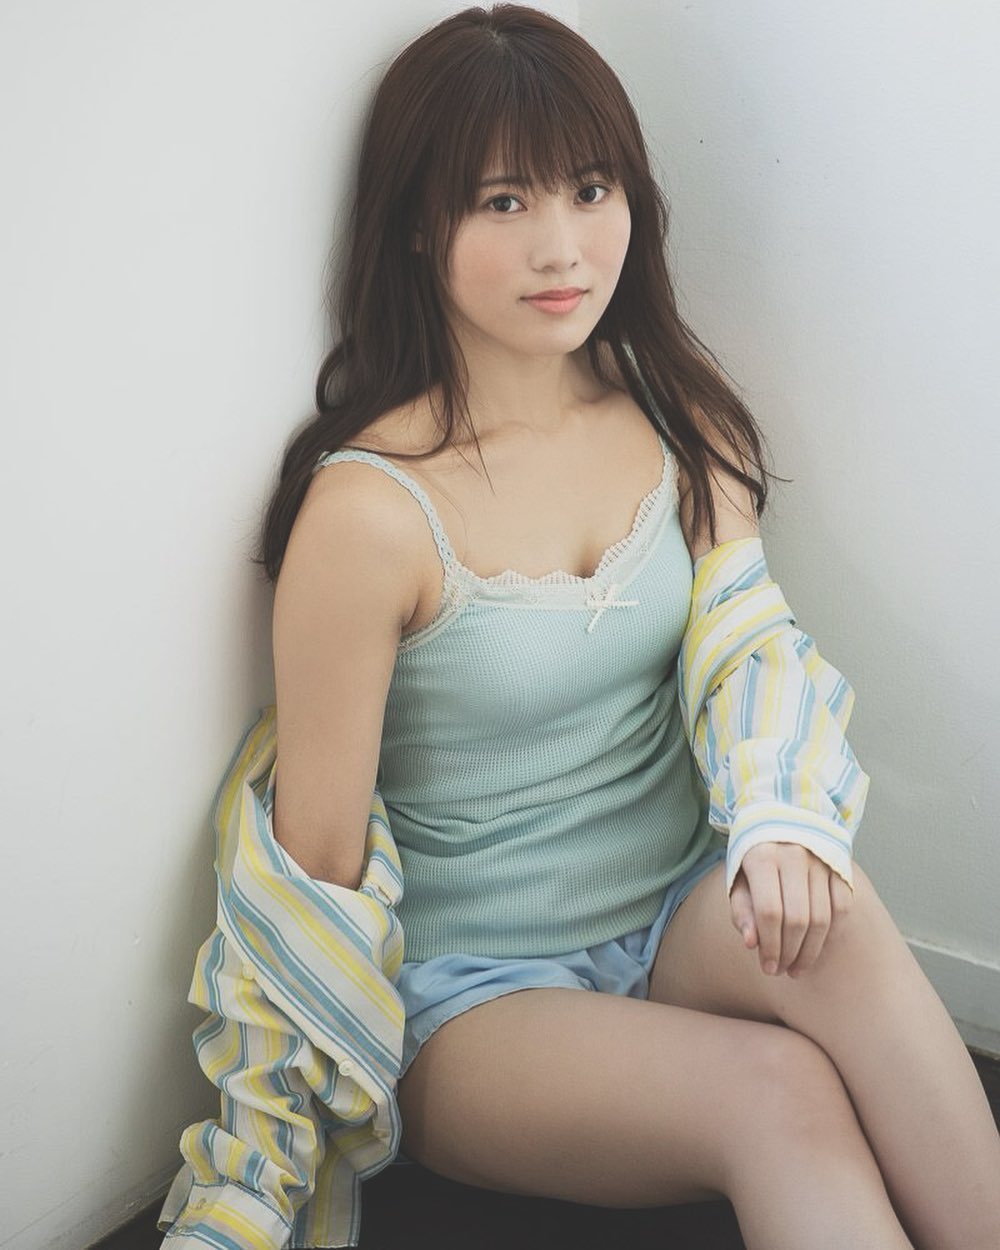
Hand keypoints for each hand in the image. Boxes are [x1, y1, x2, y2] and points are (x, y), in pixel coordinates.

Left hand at [728, 842, 852, 977]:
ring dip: (810, 951)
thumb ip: (742, 909)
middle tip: (782, 970)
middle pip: (798, 919)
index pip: (770, 912)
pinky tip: (817, 946)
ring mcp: (820, 859)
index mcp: (762, 857)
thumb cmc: (754, 854)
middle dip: (790, 953)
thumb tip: (751, 943)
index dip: (770, 946)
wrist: (782, 816)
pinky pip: (842, 907)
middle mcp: (794, 856)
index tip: (767, 968)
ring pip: (822, 918)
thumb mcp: (738, 877)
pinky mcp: (839, 865)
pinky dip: (832, 933)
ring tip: (797, 967)